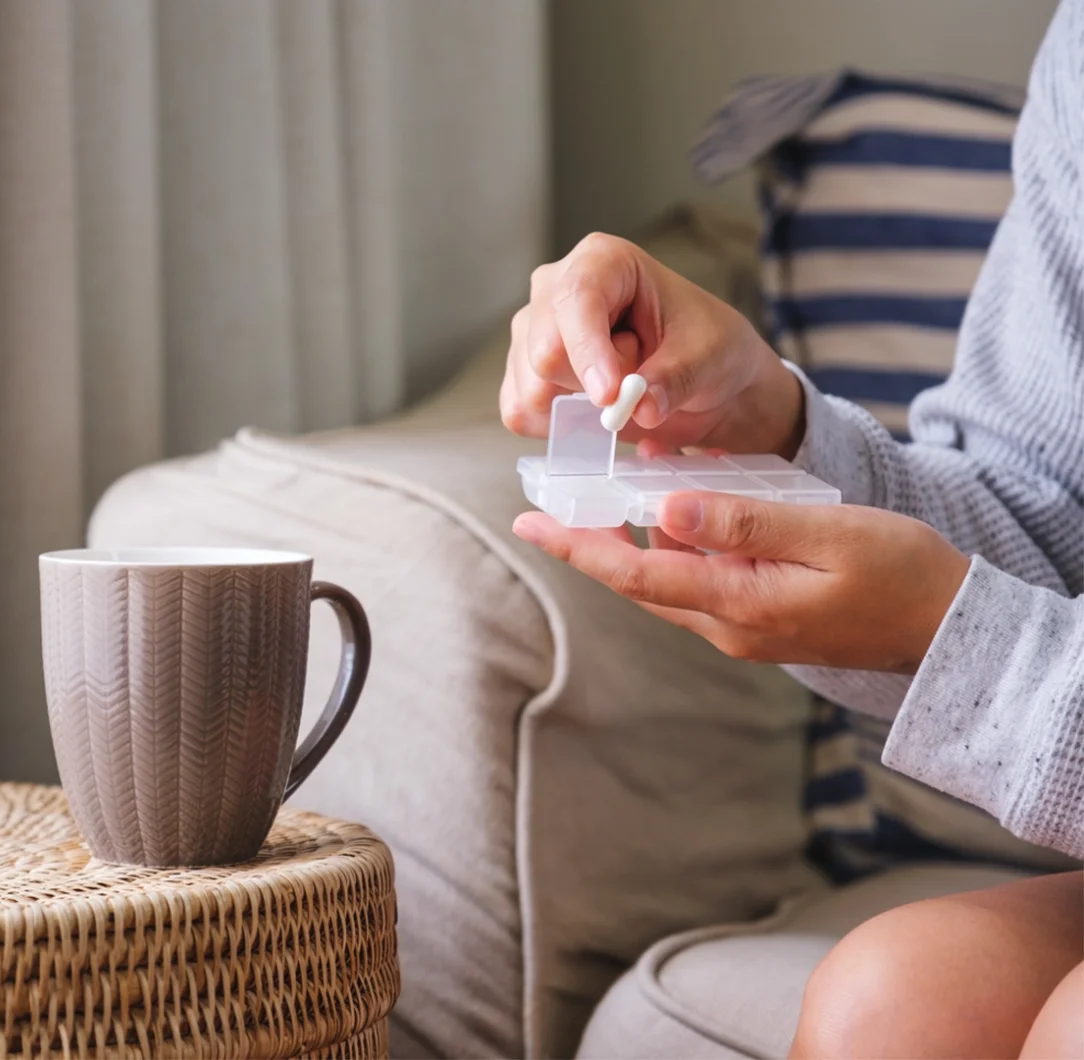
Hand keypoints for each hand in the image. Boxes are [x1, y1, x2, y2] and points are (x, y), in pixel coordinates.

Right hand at [500, 232, 804, 457]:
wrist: (700, 376)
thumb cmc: (705, 346)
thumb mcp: (711, 355)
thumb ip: (676, 378)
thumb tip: (639, 408)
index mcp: (603, 262)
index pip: (575, 299)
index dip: (587, 350)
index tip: (610, 395)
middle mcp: (555, 290)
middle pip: (544, 352)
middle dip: (590, 386)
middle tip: (634, 386)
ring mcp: (532, 332)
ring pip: (532, 389)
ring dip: (579, 407)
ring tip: (617, 387)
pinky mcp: (523, 374)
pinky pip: (521, 412)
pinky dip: (559, 426)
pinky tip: (591, 411)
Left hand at [511, 491, 972, 672]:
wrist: (954, 628)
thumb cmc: (902, 574)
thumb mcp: (826, 533)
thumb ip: (745, 521)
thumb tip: (665, 508)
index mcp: (738, 606)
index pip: (634, 575)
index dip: (577, 547)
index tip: (529, 521)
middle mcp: (728, 626)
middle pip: (639, 580)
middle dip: (591, 542)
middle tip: (548, 502)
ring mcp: (743, 628)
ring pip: (668, 580)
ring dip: (637, 540)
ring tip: (610, 490)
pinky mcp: (760, 619)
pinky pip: (700, 580)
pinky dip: (678, 546)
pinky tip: (678, 510)